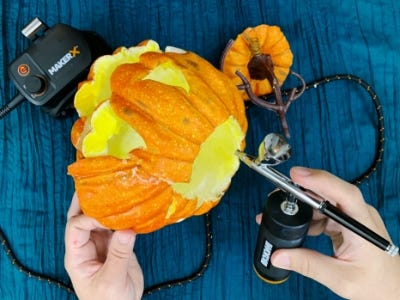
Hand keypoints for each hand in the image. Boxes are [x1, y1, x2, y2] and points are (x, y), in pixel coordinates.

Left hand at [64, 193, 143, 299]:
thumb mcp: (111, 281)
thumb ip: (118, 255)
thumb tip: (126, 229)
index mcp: (76, 255)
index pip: (76, 227)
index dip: (89, 217)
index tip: (108, 215)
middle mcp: (86, 246)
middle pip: (81, 217)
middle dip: (86, 201)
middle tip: (96, 182)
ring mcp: (101, 244)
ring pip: (99, 219)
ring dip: (106, 205)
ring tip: (115, 188)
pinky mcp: (116, 245)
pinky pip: (116, 226)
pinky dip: (122, 215)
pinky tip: (130, 206)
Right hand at [256, 167, 399, 299]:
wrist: (389, 288)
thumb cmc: (375, 284)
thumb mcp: (340, 278)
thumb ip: (308, 265)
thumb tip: (279, 255)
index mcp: (364, 226)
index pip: (345, 194)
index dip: (321, 181)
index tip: (297, 175)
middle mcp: (360, 215)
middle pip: (330, 192)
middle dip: (302, 190)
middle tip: (279, 193)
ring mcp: (353, 217)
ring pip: (323, 201)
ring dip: (302, 206)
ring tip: (283, 215)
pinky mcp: (346, 222)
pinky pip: (323, 212)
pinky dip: (309, 217)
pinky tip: (299, 227)